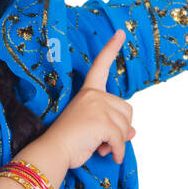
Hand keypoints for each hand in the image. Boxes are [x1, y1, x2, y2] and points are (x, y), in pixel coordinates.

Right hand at [40, 30, 134, 170]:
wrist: (54, 151)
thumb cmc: (70, 141)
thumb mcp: (94, 129)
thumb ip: (114, 126)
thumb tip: (133, 132)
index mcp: (89, 92)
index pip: (100, 66)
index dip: (111, 49)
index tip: (120, 33)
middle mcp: (95, 95)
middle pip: (126, 110)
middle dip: (120, 129)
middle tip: (102, 140)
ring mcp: (98, 106)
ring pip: (126, 126)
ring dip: (118, 142)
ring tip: (100, 146)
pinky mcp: (102, 122)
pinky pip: (121, 139)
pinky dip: (118, 151)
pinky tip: (111, 155)